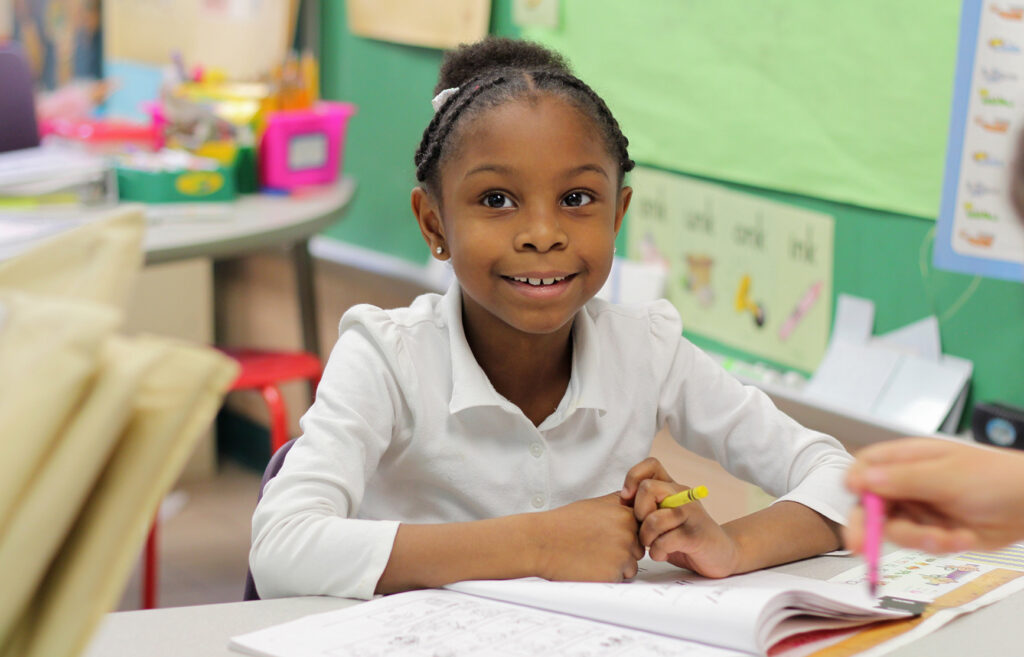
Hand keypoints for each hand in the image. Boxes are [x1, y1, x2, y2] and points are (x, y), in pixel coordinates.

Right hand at [532, 493, 643, 581]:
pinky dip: (606, 577)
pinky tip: (588, 567)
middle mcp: (627, 532)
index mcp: (625, 513)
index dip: (623, 535)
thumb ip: (620, 506)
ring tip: (591, 556)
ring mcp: (622, 553)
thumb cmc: (564, 524)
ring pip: (630, 567)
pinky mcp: (613, 573)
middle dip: (621, 552)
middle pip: (637, 550)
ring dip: (615, 566)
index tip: (605, 535)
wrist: (541, 542)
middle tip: (595, 547)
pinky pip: (619, 580)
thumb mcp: (595, 504)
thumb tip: (638, 509)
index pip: (641, 530)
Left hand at [621, 458, 738, 577]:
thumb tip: (620, 503)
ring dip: (646, 537)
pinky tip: (662, 554)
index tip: (627, 500)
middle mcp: (683, 496)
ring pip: (654, 519)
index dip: (633, 478)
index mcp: (673, 488)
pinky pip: (665, 541)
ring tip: (652, 545)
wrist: (722, 554)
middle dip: (638, 513)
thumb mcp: (664, 516)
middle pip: (647, 488)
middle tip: (643, 528)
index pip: (651, 465)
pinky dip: (657, 552)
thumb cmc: (685, 536)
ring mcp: (691, 515)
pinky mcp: (695, 536)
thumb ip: (646, 507)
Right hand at [845, 438, 1023, 553]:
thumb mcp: (947, 476)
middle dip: (868, 527)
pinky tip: (963, 538)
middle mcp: (907, 484)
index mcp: (906, 459)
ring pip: (895, 531)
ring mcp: (919, 509)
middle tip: (861, 548)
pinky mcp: (933, 531)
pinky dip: (940, 546)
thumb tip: (861, 479)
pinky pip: (920, 545)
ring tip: (948, 539)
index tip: (855, 498)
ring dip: (919, 539)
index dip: (855, 483)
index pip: (865, 467)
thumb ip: (903, 479)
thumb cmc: (996, 478)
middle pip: (870, 505)